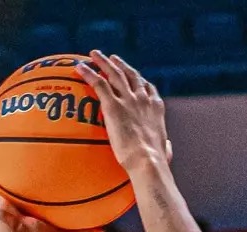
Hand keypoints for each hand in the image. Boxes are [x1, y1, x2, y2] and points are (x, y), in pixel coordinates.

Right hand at [0, 168, 99, 231]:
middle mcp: (14, 207)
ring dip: (7, 169)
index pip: (40, 201)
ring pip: (3, 181)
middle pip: (22, 187)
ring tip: (13, 150)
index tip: (59, 177)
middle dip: (28, 175)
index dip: (49, 189)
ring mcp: (0, 201)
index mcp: (29, 217)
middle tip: (38, 159)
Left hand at [74, 52, 170, 176]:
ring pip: (114, 73)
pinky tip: (80, 68)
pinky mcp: (113, 105)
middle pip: (130, 75)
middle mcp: (143, 98)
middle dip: (120, 65)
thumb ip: (165, 147)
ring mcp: (128, 100)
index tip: (134, 75)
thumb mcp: (165, 151)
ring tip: (94, 55)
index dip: (139, 80)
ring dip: (103, 62)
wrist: (147, 160)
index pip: (148, 88)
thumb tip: (167, 149)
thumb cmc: (156, 162)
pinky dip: (88, 73)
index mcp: (156, 108)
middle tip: (112, 58)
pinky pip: (98, 84)